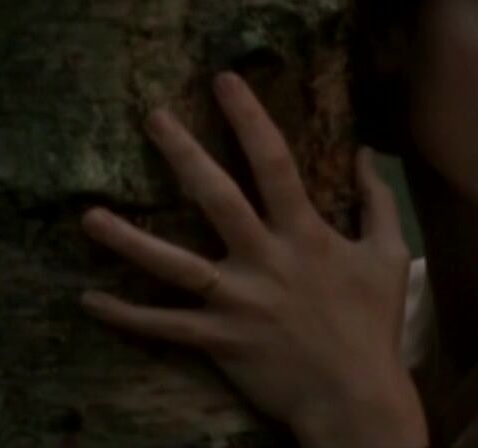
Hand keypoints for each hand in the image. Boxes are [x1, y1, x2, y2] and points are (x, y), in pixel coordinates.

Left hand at [79, 72, 426, 446]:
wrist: (355, 396)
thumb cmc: (374, 325)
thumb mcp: (389, 256)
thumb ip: (377, 201)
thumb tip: (368, 153)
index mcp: (305, 234)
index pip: (275, 164)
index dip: (249, 118)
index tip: (224, 81)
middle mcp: (265, 261)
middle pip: (216, 198)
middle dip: (182, 154)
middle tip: (152, 117)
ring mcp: (238, 302)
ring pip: (174, 265)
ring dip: (128, 241)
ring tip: (89, 216)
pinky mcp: (220, 341)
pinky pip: (165, 327)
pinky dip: (126, 315)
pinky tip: (89, 298)